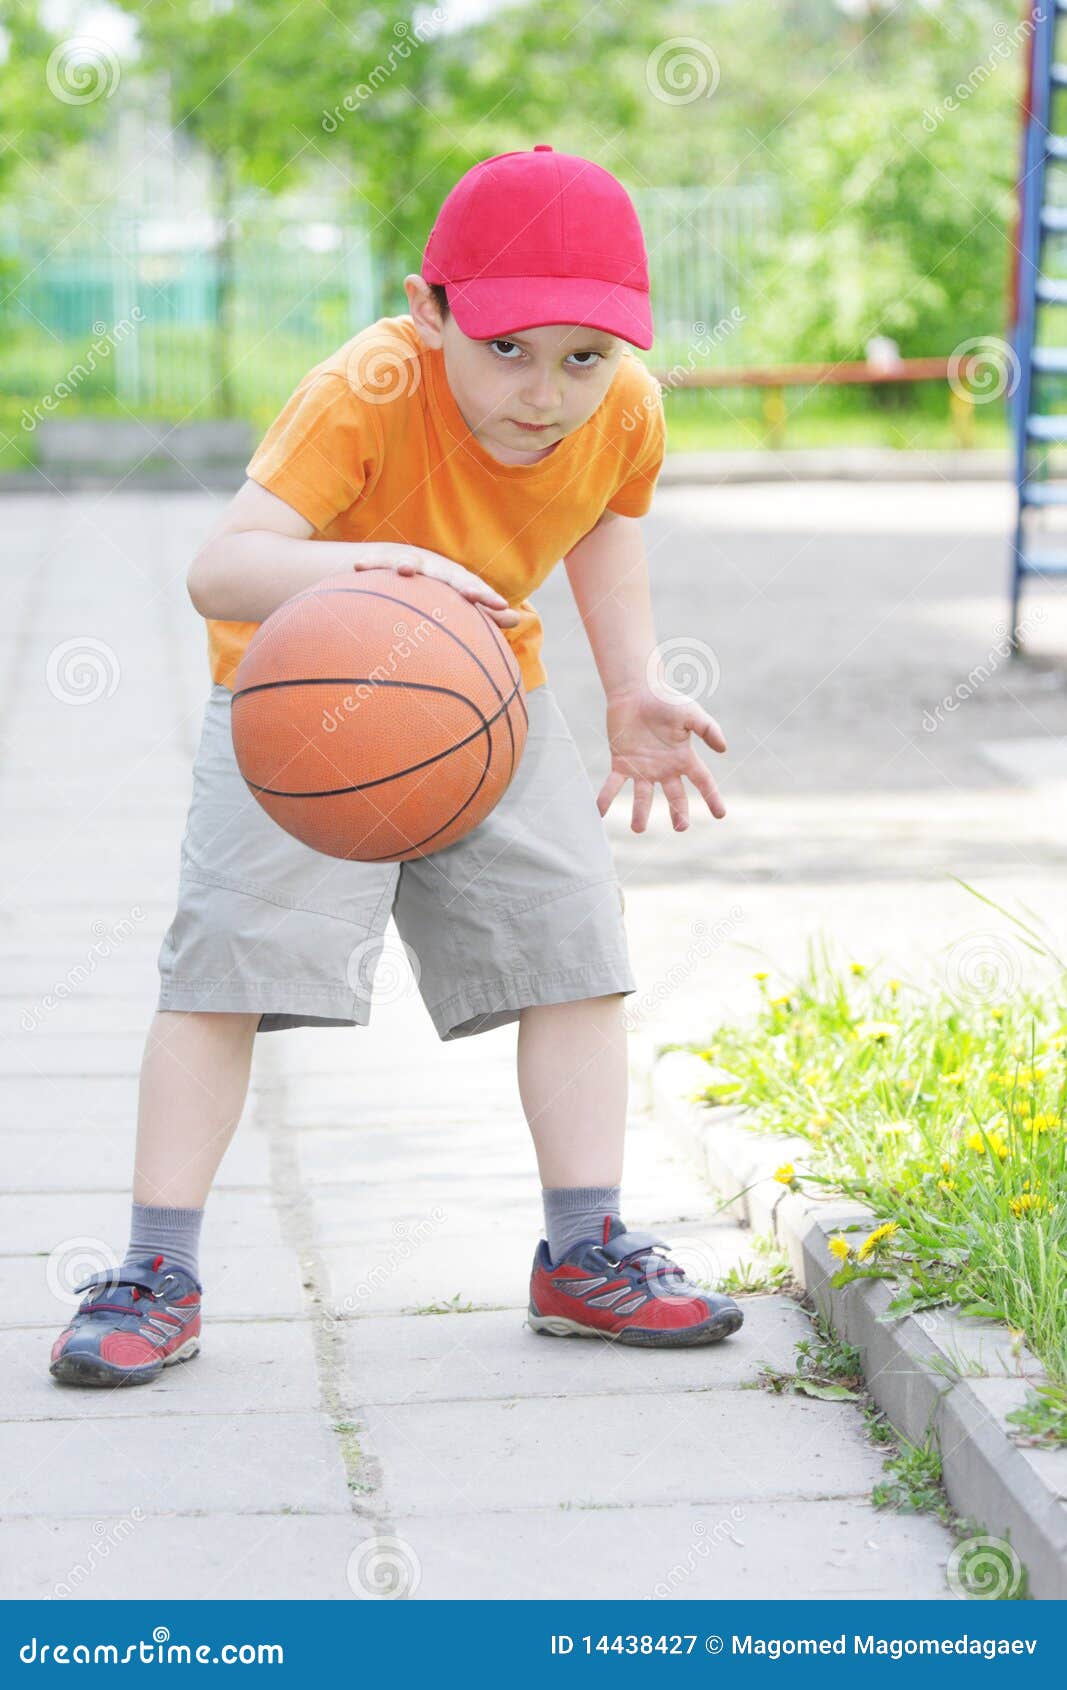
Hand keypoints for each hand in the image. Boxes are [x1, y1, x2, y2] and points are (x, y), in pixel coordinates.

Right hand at [359, 544, 520, 627]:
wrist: (401, 563)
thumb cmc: (435, 591)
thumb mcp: (456, 601)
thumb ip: (485, 612)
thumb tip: (519, 619)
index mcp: (454, 580)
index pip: (474, 588)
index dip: (487, 597)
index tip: (501, 608)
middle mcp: (436, 568)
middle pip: (450, 575)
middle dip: (460, 584)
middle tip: (474, 595)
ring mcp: (410, 562)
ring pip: (410, 562)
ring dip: (406, 564)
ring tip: (404, 570)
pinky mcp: (383, 561)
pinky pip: (375, 563)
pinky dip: (370, 563)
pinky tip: (360, 566)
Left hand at [597, 684, 726, 832]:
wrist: (636, 690)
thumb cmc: (666, 699)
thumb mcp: (691, 713)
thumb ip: (708, 729)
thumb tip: (724, 749)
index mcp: (683, 758)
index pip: (702, 782)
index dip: (712, 797)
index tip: (720, 815)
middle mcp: (664, 768)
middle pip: (674, 796)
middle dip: (678, 813)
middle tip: (680, 827)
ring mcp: (642, 768)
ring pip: (642, 796)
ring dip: (640, 813)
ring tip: (637, 829)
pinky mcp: (621, 763)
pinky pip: (613, 785)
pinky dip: (606, 798)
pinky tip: (599, 812)